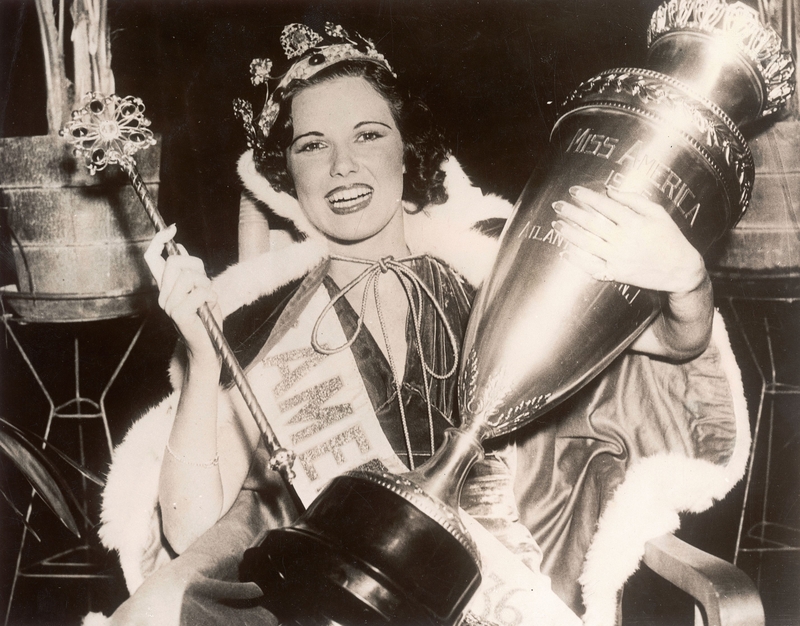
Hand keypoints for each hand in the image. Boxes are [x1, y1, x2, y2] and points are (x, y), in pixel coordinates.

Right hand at [144, 225, 221, 364]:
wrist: (208, 345)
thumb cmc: (206, 318)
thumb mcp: (199, 288)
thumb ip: (189, 271)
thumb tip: (180, 248)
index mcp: (165, 287)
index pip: (152, 258)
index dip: (159, 240)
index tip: (172, 229)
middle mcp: (162, 295)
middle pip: (175, 262)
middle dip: (196, 266)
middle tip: (205, 282)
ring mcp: (169, 305)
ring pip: (189, 276)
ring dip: (206, 284)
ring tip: (208, 297)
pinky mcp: (179, 314)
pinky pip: (198, 292)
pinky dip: (210, 296)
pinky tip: (211, 305)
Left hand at [552, 186, 706, 294]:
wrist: (680, 270)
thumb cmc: (670, 238)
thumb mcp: (657, 213)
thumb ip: (633, 199)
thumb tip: (609, 189)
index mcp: (635, 223)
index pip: (604, 205)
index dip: (586, 197)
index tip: (573, 190)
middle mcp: (624, 240)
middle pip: (591, 223)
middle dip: (571, 213)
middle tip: (557, 205)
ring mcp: (618, 259)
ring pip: (587, 244)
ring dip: (569, 233)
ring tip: (556, 224)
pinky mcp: (616, 274)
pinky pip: (591, 267)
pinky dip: (577, 260)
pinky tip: (565, 251)